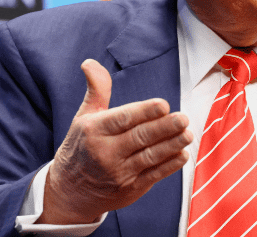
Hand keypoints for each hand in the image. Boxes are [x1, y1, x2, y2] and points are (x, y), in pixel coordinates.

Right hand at [37, 59, 192, 223]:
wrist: (68, 193)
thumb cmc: (80, 148)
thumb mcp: (83, 118)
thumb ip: (96, 90)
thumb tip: (90, 63)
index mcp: (95, 130)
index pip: (123, 119)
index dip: (144, 112)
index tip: (163, 105)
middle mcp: (105, 152)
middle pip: (140, 138)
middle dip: (164, 128)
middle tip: (182, 118)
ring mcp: (118, 173)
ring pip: (149, 157)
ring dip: (171, 146)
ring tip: (187, 134)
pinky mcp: (130, 189)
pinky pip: (153, 175)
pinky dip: (169, 166)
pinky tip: (182, 155)